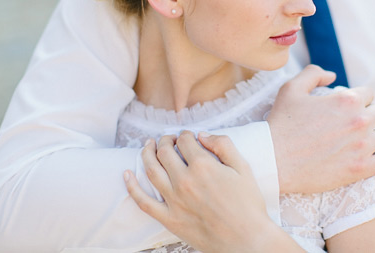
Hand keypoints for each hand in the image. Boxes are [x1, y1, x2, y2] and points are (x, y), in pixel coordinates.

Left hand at [124, 131, 303, 252]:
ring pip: (151, 169)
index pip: (185, 141)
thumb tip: (202, 135)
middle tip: (168, 139)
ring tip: (148, 145)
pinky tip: (127, 174)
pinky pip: (143, 202)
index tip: (187, 136)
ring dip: (146, 153)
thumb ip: (224, 145)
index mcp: (203, 166)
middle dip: (165, 140)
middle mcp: (185, 180)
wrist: (247, 240)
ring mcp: (174, 200)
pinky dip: (132, 187)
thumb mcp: (243, 168)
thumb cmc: (248, 204)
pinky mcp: (169, 219)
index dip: (185, 135)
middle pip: (165, 152)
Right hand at [267, 65, 374, 193]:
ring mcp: (362, 146)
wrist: (273, 160)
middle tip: (355, 123)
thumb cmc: (280, 123)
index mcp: (347, 100)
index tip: (349, 107)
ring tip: (366, 139)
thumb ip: (314, 74)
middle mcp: (359, 121)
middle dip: (369, 114)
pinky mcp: (360, 169)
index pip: (368, 93)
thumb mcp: (291, 88)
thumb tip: (332, 75)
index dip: (358, 98)